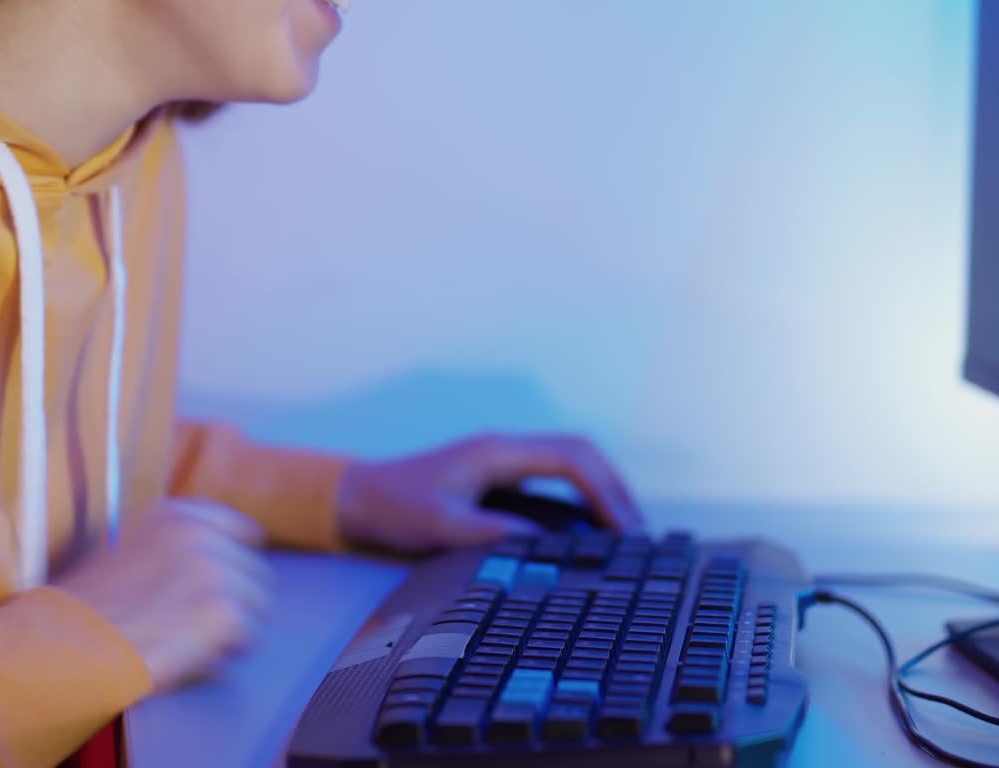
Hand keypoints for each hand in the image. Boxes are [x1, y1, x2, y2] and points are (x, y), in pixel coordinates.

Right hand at [53, 498, 272, 692]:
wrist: (60, 649)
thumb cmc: (84, 614)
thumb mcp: (128, 551)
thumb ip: (172, 548)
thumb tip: (214, 565)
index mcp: (179, 514)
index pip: (242, 533)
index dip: (234, 569)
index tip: (218, 593)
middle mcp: (202, 533)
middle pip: (255, 574)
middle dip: (233, 604)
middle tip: (192, 632)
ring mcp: (215, 569)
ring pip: (257, 609)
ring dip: (229, 634)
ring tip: (184, 647)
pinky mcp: (222, 612)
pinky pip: (247, 640)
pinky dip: (221, 660)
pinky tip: (184, 662)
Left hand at [335, 431, 643, 553]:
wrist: (359, 499)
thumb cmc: (394, 509)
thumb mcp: (441, 527)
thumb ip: (491, 536)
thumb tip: (545, 549)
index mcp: (498, 452)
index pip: (572, 457)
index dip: (606, 490)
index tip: (626, 532)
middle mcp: (507, 449)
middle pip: (581, 454)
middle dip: (616, 490)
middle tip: (640, 539)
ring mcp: (503, 462)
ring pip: (570, 465)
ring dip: (602, 494)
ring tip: (625, 540)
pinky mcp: (498, 480)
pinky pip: (553, 483)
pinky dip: (580, 503)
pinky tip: (589, 538)